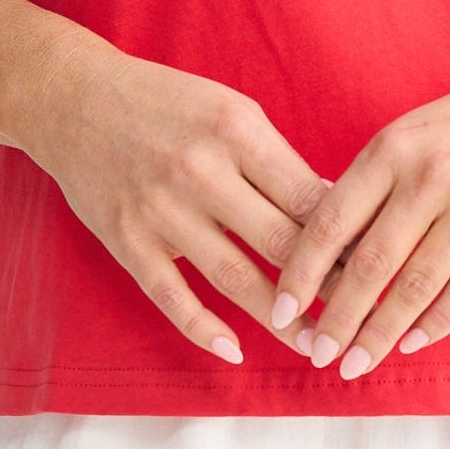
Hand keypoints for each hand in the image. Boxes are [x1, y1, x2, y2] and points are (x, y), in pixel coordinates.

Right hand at [28, 36, 347, 364]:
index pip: (306, 197)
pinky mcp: (128, 241)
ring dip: (280, 318)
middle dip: (325, 285)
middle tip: (358, 314)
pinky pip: (172, 297)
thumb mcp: (229, 110)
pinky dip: (204, 329)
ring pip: (235, 278)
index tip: (373, 264)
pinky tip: (234, 350)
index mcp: (236, 131)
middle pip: (280, 241)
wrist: (75, 98)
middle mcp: (202, 171)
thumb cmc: (165, 102)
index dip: (345, 237)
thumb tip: (331, 208)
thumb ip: (275, 159)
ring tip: (313, 342)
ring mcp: (162, 211)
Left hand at [267, 49, 449, 380]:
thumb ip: (370, 185)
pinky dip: (435, 324)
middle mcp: (432, 175)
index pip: (333, 221)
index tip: (281, 310)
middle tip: (318, 354)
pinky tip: (410, 344)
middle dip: (338, 318)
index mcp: (394, 147)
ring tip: (356, 363)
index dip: (302, 271)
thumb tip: (319, 252)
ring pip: (416, 286)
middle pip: (371, 263)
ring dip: (381, 333)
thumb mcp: (412, 133)